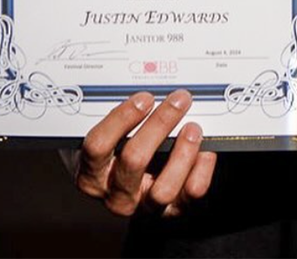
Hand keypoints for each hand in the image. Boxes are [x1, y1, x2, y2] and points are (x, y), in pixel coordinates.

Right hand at [76, 89, 216, 216]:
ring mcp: (142, 205)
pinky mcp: (170, 211)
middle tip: (178, 100)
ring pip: (163, 189)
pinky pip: (188, 196)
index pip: (98, 146)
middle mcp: (114, 193)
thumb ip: (119, 114)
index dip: (122, 118)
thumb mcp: (106, 132)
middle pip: (134, 160)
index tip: (145, 97)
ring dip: (182, 153)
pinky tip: (205, 151)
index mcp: (91, 171)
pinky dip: (200, 172)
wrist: (125, 184)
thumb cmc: (115, 149)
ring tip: (193, 127)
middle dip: (160, 124)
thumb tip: (148, 85)